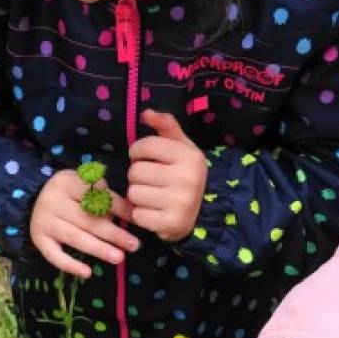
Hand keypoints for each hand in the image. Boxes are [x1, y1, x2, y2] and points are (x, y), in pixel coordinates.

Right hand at [30, 169, 137, 278]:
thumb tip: (133, 215)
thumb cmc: (71, 193)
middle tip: (133, 245)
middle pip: (87, 220)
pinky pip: (54, 256)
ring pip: (75, 238)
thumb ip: (107, 197)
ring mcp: (44, 221)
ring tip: (119, 258)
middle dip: (113, 234)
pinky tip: (88, 273)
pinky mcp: (38, 239)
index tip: (137, 221)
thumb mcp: (87, 186)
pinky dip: (70, 265)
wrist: (37, 197)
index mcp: (68, 182)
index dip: (119, 210)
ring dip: (99, 249)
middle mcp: (53, 201)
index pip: (97, 197)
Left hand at [127, 110, 207, 241]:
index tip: (142, 157)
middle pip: (135, 171)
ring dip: (137, 195)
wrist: (205, 211)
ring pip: (133, 193)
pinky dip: (141, 214)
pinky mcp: (170, 224)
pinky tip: (153, 211)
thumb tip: (146, 113)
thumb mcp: (182, 147)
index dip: (137, 151)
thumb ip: (166, 126)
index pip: (145, 146)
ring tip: (152, 195)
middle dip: (137, 175)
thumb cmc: (185, 173)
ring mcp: (179, 203)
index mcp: (190, 156)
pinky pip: (137, 214)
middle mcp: (187, 179)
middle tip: (150, 180)